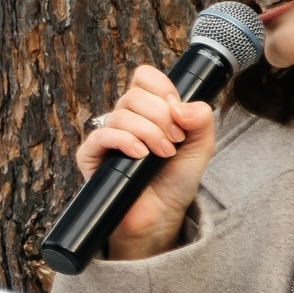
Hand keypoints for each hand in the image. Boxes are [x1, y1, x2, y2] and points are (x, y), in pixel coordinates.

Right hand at [76, 64, 216, 259]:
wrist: (163, 214)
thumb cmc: (175, 180)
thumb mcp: (201, 145)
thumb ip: (201, 118)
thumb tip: (179, 106)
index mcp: (147, 110)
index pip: (144, 78)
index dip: (161, 88)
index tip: (177, 110)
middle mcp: (125, 120)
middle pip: (134, 95)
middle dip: (161, 116)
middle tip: (175, 140)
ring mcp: (107, 137)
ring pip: (121, 115)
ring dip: (148, 133)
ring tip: (163, 153)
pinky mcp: (92, 156)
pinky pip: (101, 136)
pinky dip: (125, 141)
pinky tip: (140, 155)